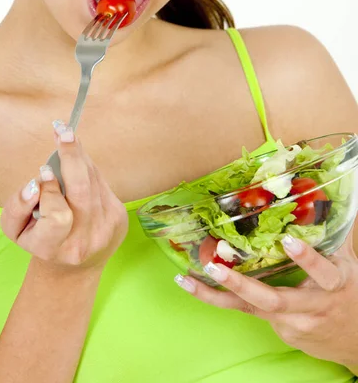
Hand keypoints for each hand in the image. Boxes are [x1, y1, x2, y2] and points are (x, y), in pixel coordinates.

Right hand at [1, 120, 128, 272]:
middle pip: (83, 191)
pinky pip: (102, 182)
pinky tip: (78, 167)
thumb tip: (37, 182)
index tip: (44, 173)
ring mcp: (106, 229)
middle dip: (72, 157)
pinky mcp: (120, 217)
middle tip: (62, 131)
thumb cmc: (40, 241)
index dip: (51, 193)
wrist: (74, 266)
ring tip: (66, 140)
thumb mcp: (17, 230)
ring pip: (93, 180)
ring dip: (79, 157)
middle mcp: (84, 241)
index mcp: (54, 248)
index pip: (57, 216)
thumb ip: (18, 206)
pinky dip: (88, 170)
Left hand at [174, 231, 357, 369]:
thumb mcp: (346, 261)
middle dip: (242, 284)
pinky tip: (194, 286)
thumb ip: (334, 231)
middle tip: (215, 267)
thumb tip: (336, 187)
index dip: (307, 259)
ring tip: (187, 279)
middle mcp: (311, 307)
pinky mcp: (280, 330)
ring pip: (252, 308)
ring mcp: (293, 323)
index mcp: (334, 285)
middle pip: (275, 299)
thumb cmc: (349, 292)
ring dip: (218, 294)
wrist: (356, 341)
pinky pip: (247, 311)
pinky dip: (220, 299)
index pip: (323, 274)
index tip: (288, 241)